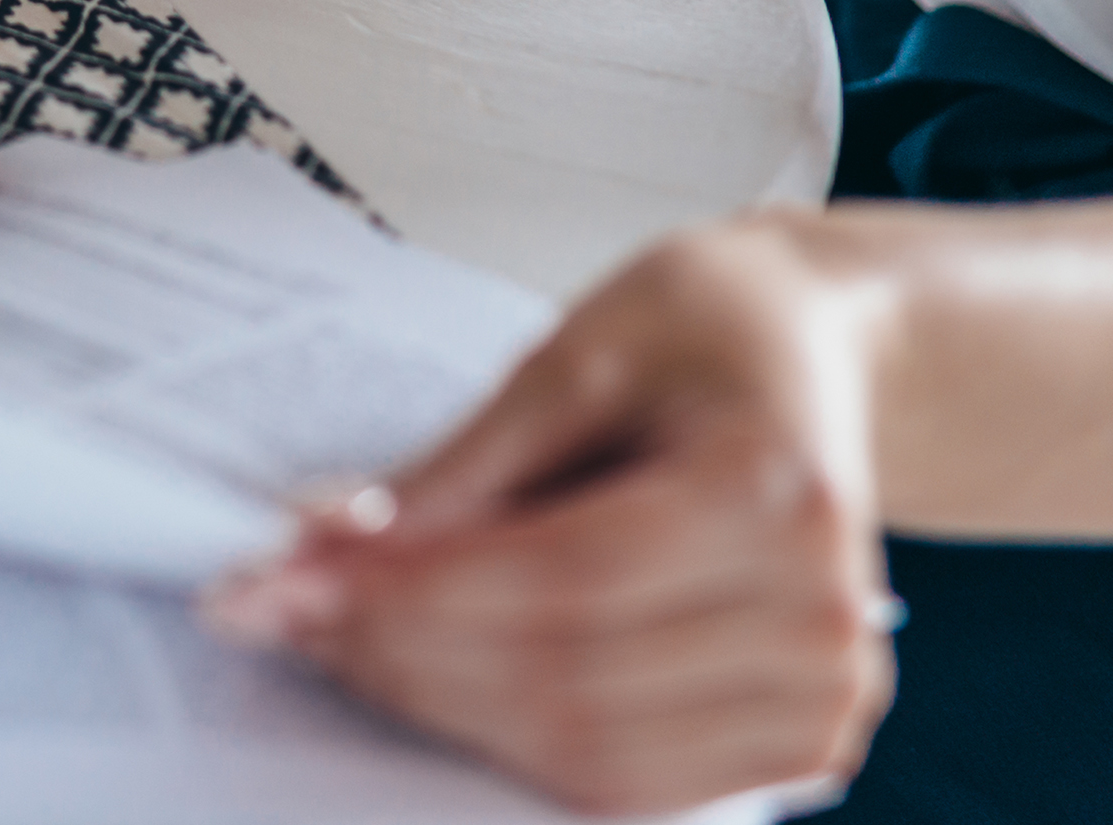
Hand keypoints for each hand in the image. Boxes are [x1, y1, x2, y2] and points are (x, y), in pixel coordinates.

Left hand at [201, 221, 897, 817]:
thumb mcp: (576, 351)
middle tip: (287, 611)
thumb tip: (335, 544)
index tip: (291, 576)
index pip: (567, 578)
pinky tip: (435, 678)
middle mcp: (823, 610)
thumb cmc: (706, 332)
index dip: (415, 591)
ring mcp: (825, 692)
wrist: (815, 356)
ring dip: (445, 708)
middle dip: (405, 652)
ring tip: (343, 642)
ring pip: (590, 752)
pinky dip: (518, 743)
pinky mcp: (805, 741)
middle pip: (570, 678)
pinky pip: (632, 784)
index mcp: (774, 488)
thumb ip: (464, 463)